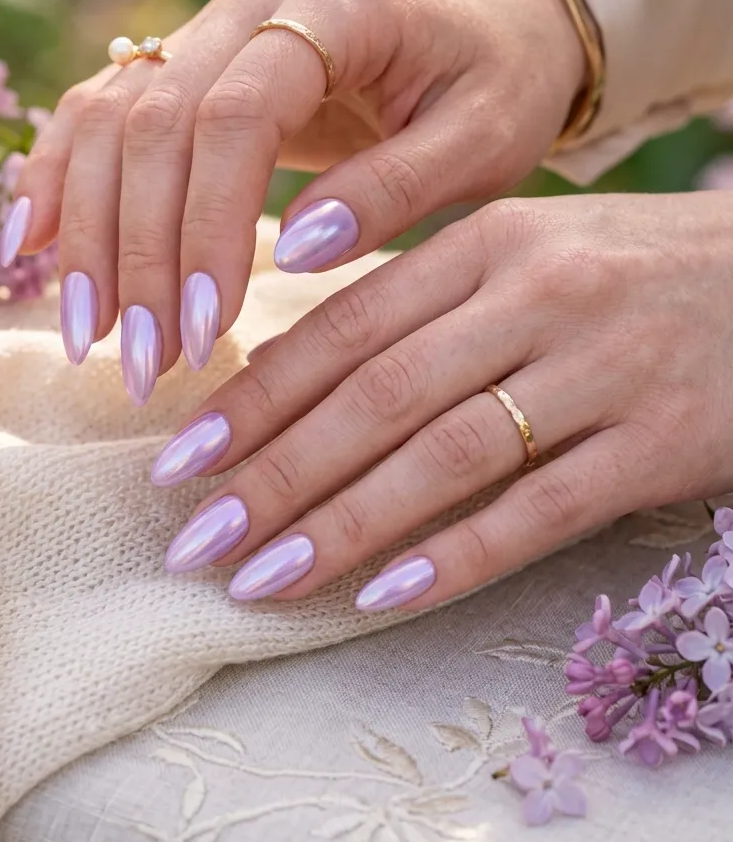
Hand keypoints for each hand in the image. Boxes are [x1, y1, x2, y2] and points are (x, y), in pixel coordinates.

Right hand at [6, 0, 584, 395]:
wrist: (498, 13)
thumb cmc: (504, 79)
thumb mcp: (486, 139)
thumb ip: (395, 187)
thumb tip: (292, 252)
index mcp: (336, 7)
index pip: (236, 116)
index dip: (206, 227)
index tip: (202, 332)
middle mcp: (255, 0)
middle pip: (152, 120)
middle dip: (136, 253)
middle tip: (137, 366)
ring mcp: (212, 21)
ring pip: (109, 115)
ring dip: (86, 229)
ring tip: (88, 335)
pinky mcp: (192, 55)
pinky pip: (103, 107)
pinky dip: (62, 179)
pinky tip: (34, 251)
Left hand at [156, 192, 732, 609]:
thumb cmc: (631, 271)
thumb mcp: (527, 253)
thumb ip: (419, 299)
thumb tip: (288, 364)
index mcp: (489, 243)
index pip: (346, 328)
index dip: (257, 398)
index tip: (182, 458)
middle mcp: (537, 297)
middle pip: (378, 395)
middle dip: (273, 473)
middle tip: (192, 538)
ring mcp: (601, 370)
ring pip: (444, 455)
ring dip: (340, 525)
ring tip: (257, 580)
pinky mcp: (659, 443)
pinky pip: (540, 511)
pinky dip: (455, 556)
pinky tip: (380, 598)